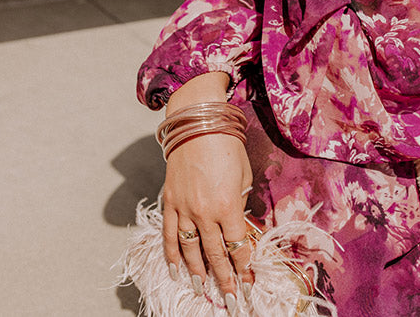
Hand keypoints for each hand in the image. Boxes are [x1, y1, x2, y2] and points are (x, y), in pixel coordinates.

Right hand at [163, 132, 252, 309]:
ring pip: (190, 250)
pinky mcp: (169, 201)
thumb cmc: (227, 145)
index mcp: (228, 205)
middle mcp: (204, 212)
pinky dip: (171, 254)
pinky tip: (175, 269)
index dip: (245, 267)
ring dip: (198, 274)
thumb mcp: (244, 175)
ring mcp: (184, 208)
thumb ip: (241, 203)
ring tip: (203, 292)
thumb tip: (238, 226)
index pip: (238, 247)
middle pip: (215, 255)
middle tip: (232, 301)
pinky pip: (169, 234)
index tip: (250, 283)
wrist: (197, 122)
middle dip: (225, 281)